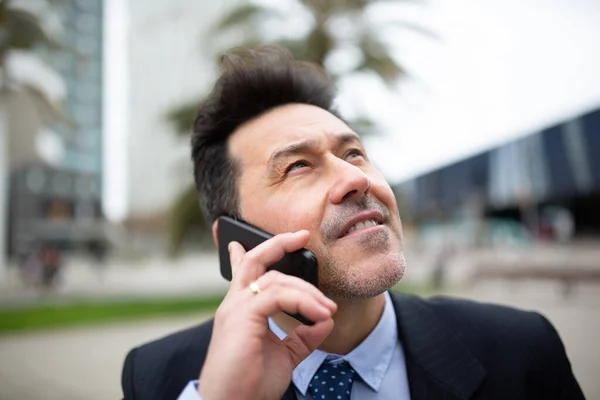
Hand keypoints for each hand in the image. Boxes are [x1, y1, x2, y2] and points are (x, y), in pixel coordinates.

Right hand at [198, 230, 336, 399]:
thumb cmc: (250, 383)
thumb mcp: (285, 355)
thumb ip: (303, 336)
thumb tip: (325, 321)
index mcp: (241, 310)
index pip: (246, 271)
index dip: (259, 251)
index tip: (277, 239)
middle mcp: (235, 304)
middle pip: (256, 260)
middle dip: (279, 243)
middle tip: (302, 237)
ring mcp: (236, 308)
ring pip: (276, 280)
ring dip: (308, 291)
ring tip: (327, 309)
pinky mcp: (243, 316)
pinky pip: (279, 296)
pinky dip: (304, 302)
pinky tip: (319, 316)